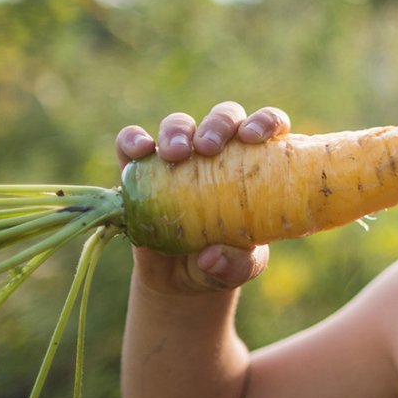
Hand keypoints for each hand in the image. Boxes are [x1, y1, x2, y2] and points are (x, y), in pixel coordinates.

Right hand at [116, 101, 290, 292]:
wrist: (183, 280)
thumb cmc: (226, 261)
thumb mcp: (241, 268)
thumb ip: (236, 263)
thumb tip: (210, 257)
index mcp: (254, 162)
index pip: (266, 126)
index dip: (264, 121)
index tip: (254, 136)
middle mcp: (218, 151)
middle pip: (222, 117)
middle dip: (217, 124)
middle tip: (209, 148)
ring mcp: (178, 157)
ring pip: (178, 124)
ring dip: (176, 131)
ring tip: (175, 154)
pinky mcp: (140, 170)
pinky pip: (132, 144)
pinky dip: (132, 141)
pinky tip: (138, 151)